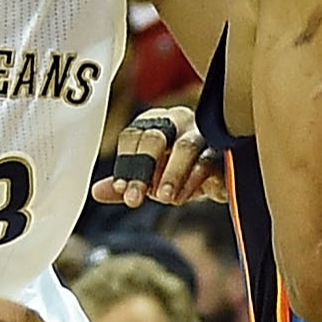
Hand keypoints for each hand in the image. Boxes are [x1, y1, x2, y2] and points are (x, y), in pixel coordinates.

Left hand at [95, 104, 221, 206]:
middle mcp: (178, 122)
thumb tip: (96, 192)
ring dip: (171, 175)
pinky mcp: (224, 152)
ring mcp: (204, 134)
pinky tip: (181, 198)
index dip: (126, 162)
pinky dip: (192, 182)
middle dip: (143, 168)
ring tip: (163, 199)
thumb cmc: (181, 172)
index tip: (122, 188)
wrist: (220, 178)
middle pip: (156, 135)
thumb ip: (126, 184)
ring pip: (185, 147)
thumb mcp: (151, 179)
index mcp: (156, 123)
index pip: (135, 134)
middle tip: (135, 198)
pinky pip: (207, 162)